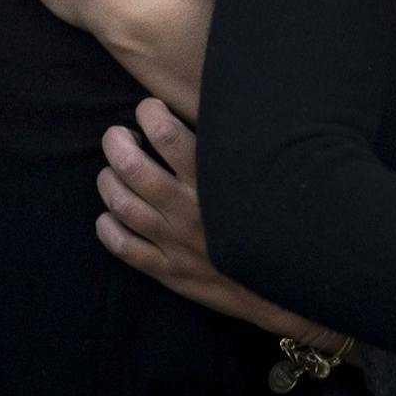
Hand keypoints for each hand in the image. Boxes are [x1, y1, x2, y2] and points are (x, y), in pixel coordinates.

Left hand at [93, 98, 348, 350]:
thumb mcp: (263, 178)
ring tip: (111, 171)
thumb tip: (215, 108)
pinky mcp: (169, 271)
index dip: (150, 112)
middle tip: (120, 135)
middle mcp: (188, 209)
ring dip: (107, 180)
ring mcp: (175, 242)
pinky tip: (110, 216)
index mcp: (214, 180)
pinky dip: (107, 227)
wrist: (288, 287)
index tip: (150, 109)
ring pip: (120, 204)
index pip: (166, 134)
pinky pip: (123, 247)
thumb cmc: (280, 222)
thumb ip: (235, 149)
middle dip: (116, 142)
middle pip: (131, 166)